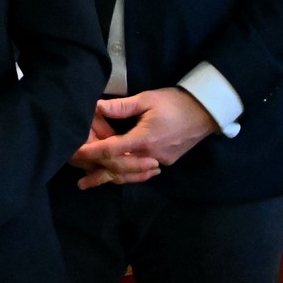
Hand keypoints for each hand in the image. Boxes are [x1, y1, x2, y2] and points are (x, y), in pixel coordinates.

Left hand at [76, 86, 216, 186]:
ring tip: (91, 183)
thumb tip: (95, 106)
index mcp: (143, 139)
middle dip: (97, 174)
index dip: (92, 153)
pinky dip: (127, 175)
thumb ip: (121, 107)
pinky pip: (142, 172)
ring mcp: (160, 161)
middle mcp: (150, 155)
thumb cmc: (175, 102)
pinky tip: (117, 176)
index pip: (111, 150)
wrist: (206, 112)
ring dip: (110, 178)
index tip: (76, 155)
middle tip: (79, 181)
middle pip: (119, 169)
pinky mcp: (166, 161)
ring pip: (130, 174)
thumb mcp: (146, 99)